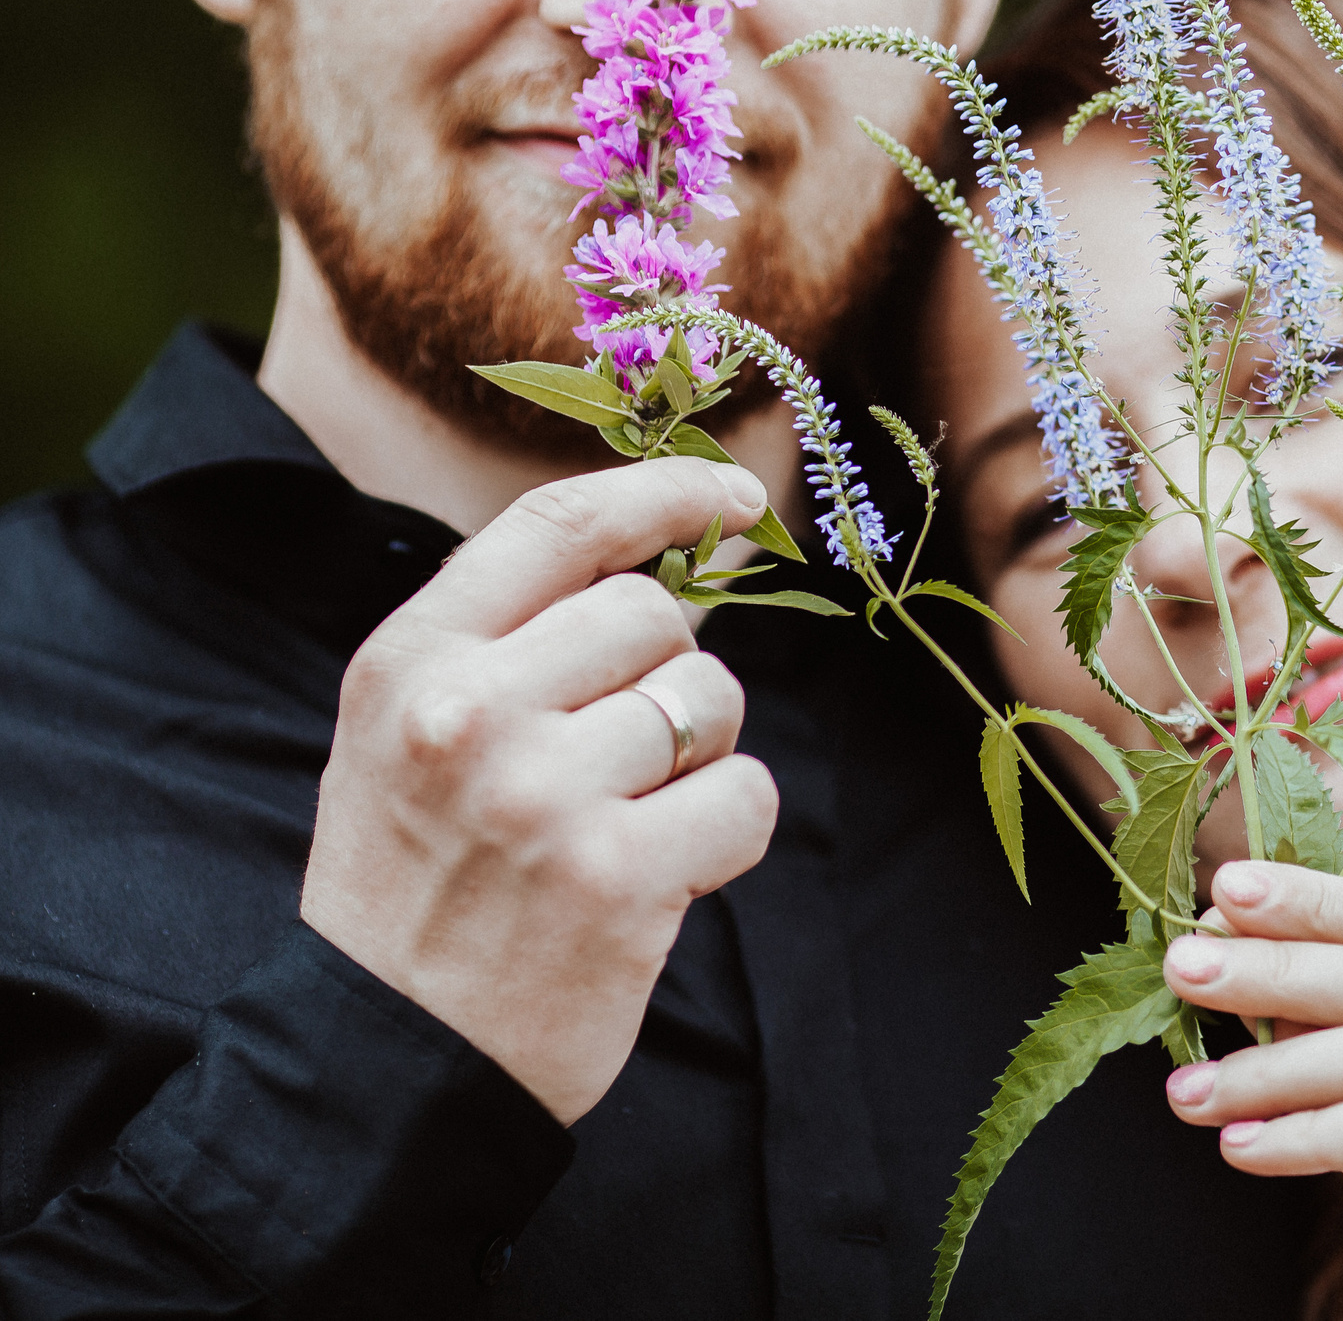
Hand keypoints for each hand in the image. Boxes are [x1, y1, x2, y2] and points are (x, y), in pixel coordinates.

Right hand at [301, 457, 780, 1123]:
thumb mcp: (406, 735)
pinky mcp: (618, 879)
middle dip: (666, 672)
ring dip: (697, 755)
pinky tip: (662, 875)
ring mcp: (544, 795)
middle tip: (620, 755)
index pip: (557, 527)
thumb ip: (511, 639)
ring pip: (709, 700)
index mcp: (410, 662)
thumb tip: (672, 552)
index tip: (733, 498)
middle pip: (654, 613)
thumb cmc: (417, 883)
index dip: (664, 492)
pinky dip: (727, 833)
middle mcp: (470, 714)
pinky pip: (746, 796)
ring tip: (627, 819)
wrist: (382, 1062)